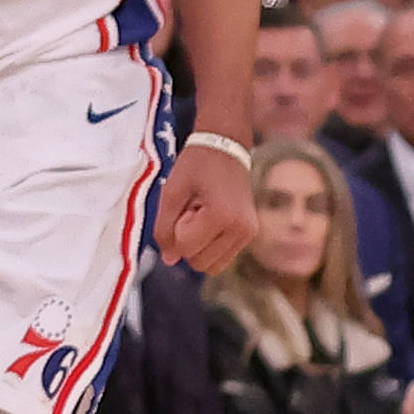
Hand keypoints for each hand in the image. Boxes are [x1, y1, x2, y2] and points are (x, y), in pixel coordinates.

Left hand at [153, 139, 257, 273]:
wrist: (225, 147)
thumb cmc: (195, 165)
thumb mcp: (171, 192)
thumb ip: (164, 228)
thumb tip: (169, 260)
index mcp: (223, 216)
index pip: (184, 248)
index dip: (175, 229)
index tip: (186, 205)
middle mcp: (242, 230)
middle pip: (197, 262)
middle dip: (187, 240)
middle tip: (193, 210)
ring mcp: (248, 235)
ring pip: (210, 266)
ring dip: (198, 246)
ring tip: (202, 216)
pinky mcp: (249, 236)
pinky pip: (221, 259)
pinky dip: (208, 248)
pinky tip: (210, 222)